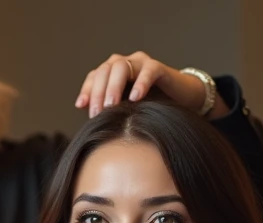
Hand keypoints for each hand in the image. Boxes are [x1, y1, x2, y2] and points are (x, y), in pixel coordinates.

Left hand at [74, 51, 222, 117]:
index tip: (82, 107)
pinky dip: (141, 83)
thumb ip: (109, 109)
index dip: (87, 90)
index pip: (95, 76)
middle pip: (105, 70)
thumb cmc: (150, 105)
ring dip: (114, 86)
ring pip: (122, 67)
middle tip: (97, 112)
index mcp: (113, 72)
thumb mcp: (126, 109)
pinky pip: (148, 71)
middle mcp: (125, 64)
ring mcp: (141, 63)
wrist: (181, 100)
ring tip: (112, 105)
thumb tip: (89, 118)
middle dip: (99, 92)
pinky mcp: (159, 67)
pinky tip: (135, 97)